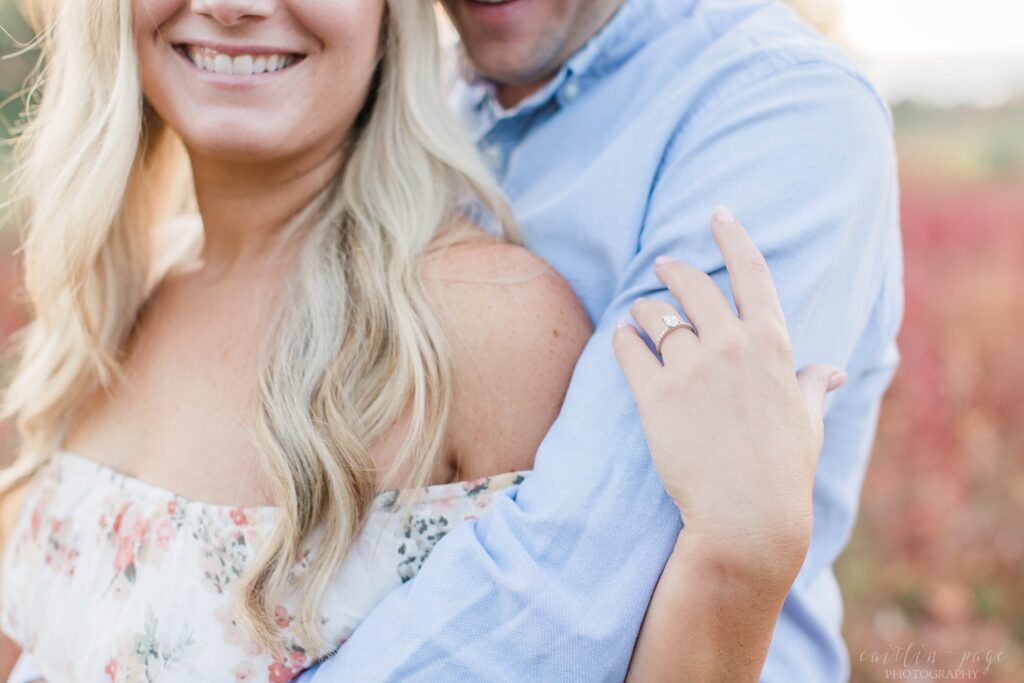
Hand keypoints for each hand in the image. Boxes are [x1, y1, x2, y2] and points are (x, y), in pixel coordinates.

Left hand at [612, 205, 845, 582]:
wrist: (747, 515)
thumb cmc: (783, 471)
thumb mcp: (807, 422)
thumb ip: (811, 387)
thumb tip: (830, 371)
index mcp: (772, 345)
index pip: (751, 273)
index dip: (733, 236)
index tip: (719, 213)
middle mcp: (731, 345)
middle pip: (693, 285)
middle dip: (674, 269)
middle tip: (663, 266)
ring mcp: (691, 368)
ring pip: (654, 314)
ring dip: (644, 309)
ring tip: (640, 313)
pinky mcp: (654, 394)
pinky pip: (628, 348)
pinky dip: (623, 339)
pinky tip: (623, 338)